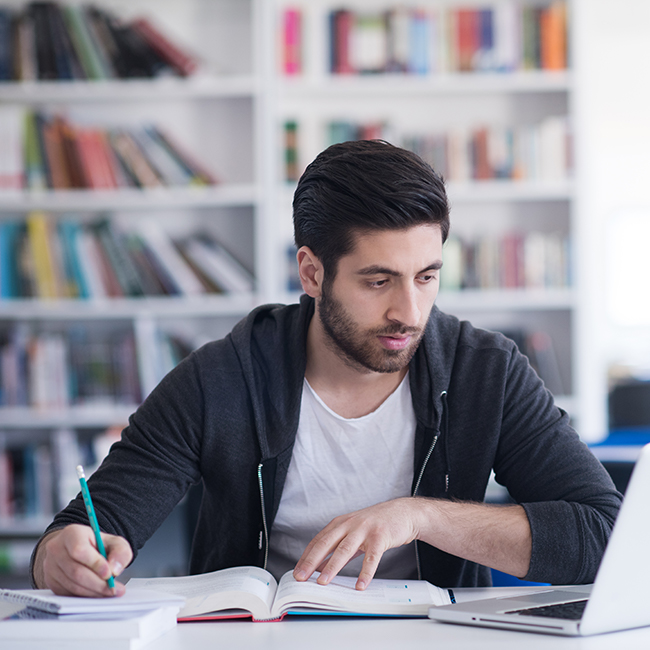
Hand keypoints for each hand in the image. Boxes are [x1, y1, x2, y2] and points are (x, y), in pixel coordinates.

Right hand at [33, 524, 132, 596]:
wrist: (78, 549)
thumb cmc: (96, 545)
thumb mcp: (114, 542)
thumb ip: (120, 552)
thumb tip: (115, 568)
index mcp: (72, 533)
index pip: (79, 550)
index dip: (95, 564)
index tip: (109, 573)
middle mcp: (57, 548)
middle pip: (76, 571)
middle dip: (98, 583)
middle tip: (113, 588)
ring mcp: (50, 566)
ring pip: (72, 584)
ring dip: (93, 591)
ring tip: (109, 592)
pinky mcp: (50, 581)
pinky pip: (68, 593)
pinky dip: (85, 595)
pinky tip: (96, 593)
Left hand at [293, 498, 419, 590]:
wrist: (402, 513)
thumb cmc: (376, 524)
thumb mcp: (353, 533)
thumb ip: (337, 549)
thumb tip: (320, 566)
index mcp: (340, 523)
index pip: (318, 541)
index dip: (306, 556)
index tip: (297, 571)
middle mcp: (349, 524)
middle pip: (326, 543)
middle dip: (311, 561)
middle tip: (301, 577)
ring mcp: (364, 530)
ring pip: (345, 549)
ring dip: (332, 566)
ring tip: (323, 582)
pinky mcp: (380, 536)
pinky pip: (371, 557)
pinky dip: (365, 572)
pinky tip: (360, 585)